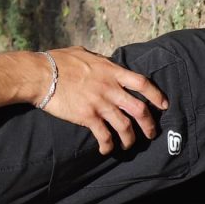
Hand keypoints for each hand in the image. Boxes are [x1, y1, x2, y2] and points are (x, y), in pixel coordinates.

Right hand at [36, 48, 169, 152]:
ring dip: (130, 139)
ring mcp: (100, 103)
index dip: (157, 95)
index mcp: (111, 71)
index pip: (142, 83)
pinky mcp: (87, 117)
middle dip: (149, 124)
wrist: (40, 75)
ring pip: (125, 127)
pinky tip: (106, 150)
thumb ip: (99, 61)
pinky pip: (104, 136)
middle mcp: (110, 88)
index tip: (164, 105)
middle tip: (151, 133)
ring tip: (128, 144)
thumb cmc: (58, 61)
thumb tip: (105, 63)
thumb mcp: (83, 53)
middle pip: (140, 109)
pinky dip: (108, 146)